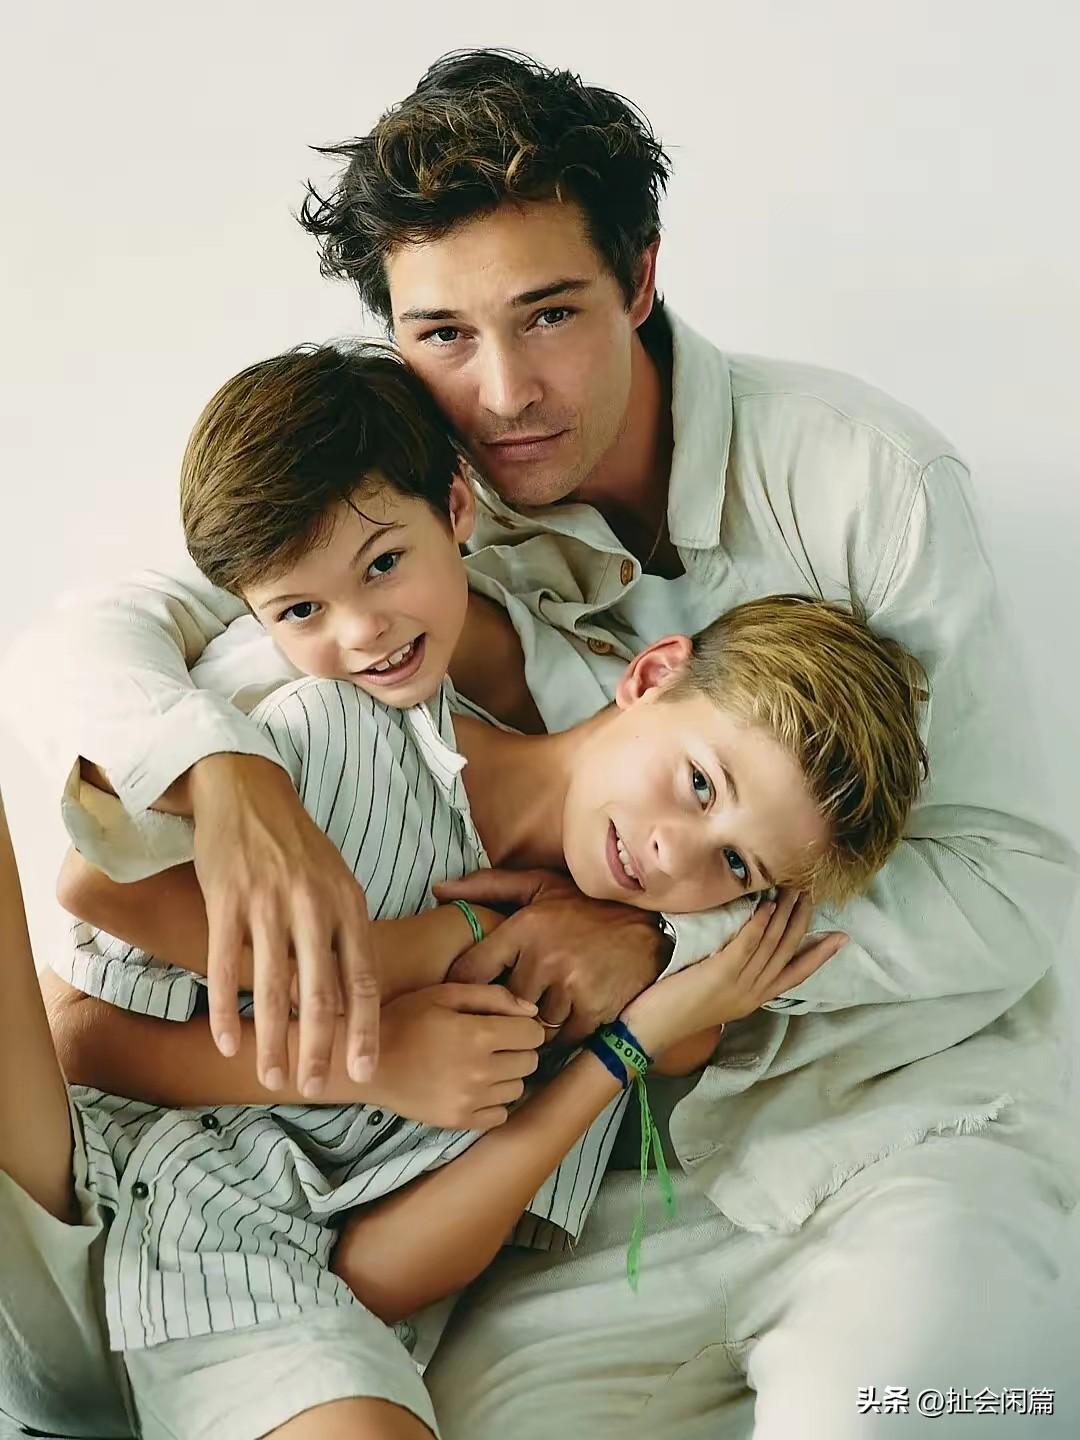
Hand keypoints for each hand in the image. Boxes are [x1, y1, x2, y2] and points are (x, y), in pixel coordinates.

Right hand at [189, 754, 378, 1097]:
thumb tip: (348, 1004)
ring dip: (272, 1039)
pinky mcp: (227, 899)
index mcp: (347, 903)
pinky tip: (227, 1041)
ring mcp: (268, 902)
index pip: (362, 977)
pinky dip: (227, 1008)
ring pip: (272, 985)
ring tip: (273, 1077)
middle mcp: (313, 905)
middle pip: (320, 991)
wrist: (247, 792)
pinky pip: (227, 964)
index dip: (365, 1028)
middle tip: (315, 1088)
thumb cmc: (297, 848)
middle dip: (320, 1047)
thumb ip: (342, 939)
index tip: (365, 1070)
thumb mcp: (335, 884)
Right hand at [371, 984, 544, 1129]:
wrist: (363, 1062)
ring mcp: (470, 1100)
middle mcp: (480, 1071)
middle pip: (530, 1062)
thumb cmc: (404, 1019)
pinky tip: (475, 1088)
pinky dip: (494, 1102)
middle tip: (495, 1043)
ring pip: (518, 1089)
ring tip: (483, 1064)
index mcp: (478, 1034)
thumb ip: (492, 996)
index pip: (533, 1034)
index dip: (525, 1026)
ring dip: (507, 1075)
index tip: (508, 1025)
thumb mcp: (445, 994)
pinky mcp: (458, 1121)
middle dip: (518, 1049)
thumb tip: (531, 1010)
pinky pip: (500, 1115)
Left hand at [435, 868, 670, 1043]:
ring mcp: (570, 985)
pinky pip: (563, 1037)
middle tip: (520, 999)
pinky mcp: (593, 1009)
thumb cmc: (584, 907)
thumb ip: (487, 886)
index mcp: (524, 927)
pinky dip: (565, 1031)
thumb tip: (438, 890)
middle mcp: (544, 956)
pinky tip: (573, 1012)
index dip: (465, 987)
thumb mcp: (538, 886)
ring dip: (539, 1020)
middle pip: (502, 1003)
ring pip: (533, 1022)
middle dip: (508, 1005)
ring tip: (550, 1003)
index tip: (470, 993)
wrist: (648, 928)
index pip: (470, 971)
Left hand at [622, 890, 845, 1055]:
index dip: (820, 956)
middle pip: (787, 952)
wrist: (652, 1030)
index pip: (796, 975)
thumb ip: (734, 975)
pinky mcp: (720, 974)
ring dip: (784, 915)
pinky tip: (767, 907)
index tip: (841, 938)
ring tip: (793, 890)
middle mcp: (752, 993)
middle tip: (812, 895)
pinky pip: (746, 946)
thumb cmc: (676, 1010)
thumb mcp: (716, 994)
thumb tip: (743, 949)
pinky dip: (759, 926)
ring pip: (771, 945)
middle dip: (802, 922)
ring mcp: (738, 984)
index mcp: (754, 999)